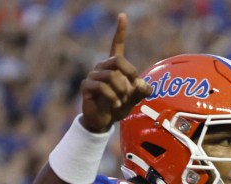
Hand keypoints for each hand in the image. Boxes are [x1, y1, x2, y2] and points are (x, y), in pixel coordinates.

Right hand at [79, 13, 152, 133]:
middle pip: (118, 61)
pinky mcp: (86, 86)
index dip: (120, 31)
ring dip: (121, 90)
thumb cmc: (118, 107)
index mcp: (114, 66)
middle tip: (132, 89)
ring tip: (122, 101)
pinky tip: (116, 104)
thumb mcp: (134, 99)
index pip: (117, 44)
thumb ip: (141, 91)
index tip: (123, 15)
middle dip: (129, 75)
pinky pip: (102, 87)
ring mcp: (93, 76)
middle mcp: (102, 67)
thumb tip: (144, 85)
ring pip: (111, 76)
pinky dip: (113, 97)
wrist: (103, 121)